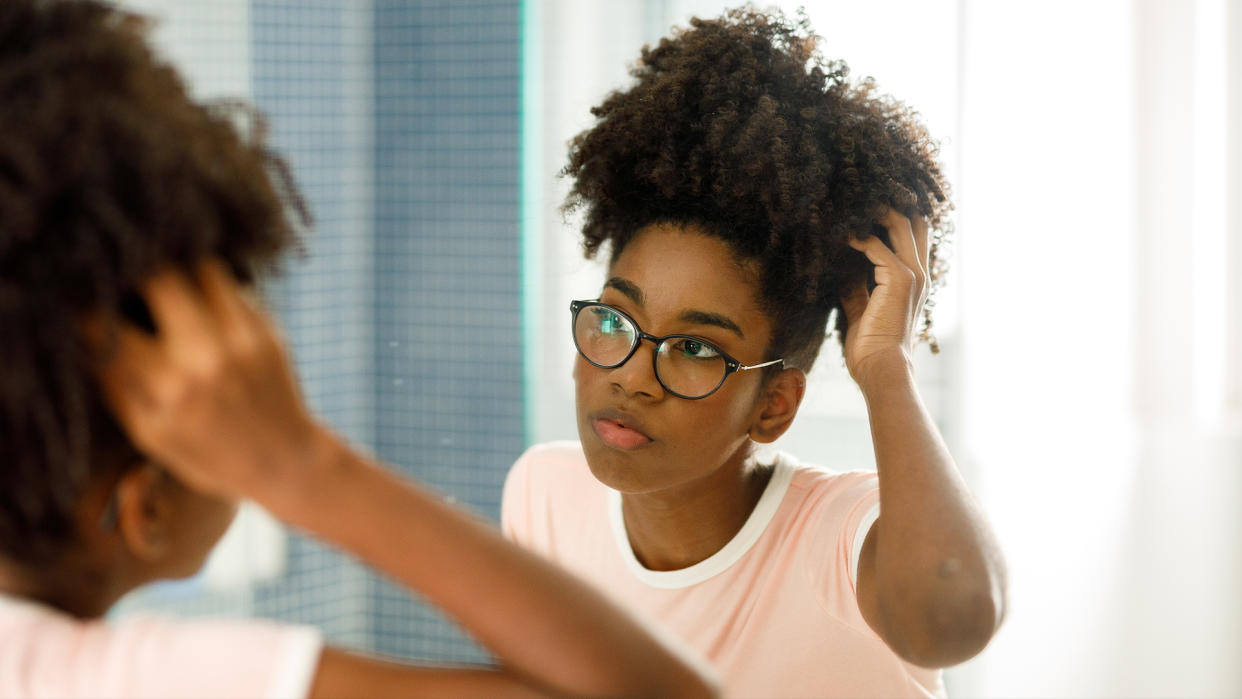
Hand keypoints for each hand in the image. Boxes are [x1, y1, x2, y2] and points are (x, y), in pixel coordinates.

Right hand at [89, 261, 329, 501]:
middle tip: (126, 278)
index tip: (81, 302)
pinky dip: (209, 282)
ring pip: (199, 268)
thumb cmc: (209, 454)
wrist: (286, 461)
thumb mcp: (150, 434)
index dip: (86, 309)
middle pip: (157, 278)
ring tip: (163, 279)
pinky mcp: (268, 331)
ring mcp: (242, 342)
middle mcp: (205, 361)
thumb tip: (80, 339)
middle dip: (134, 272)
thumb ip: (115, 385)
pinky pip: (231, 286)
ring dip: (176, 267)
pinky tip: (199, 294)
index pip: (106, 329)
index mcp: (167, 392)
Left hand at [841, 208, 929, 384]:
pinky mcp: (900, 279)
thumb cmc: (871, 347)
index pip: (916, 235)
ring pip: (901, 224)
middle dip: (890, 202)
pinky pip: (877, 246)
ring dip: (875, 211)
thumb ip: (856, 287)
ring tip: (851, 202)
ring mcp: (913, 275)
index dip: (899, 214)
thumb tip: (842, 269)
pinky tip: (842, 234)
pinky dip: (858, 237)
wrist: (881, 368)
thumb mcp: (861, 310)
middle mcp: (920, 273)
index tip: (871, 202)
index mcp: (915, 280)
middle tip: (862, 192)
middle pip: (914, 221)